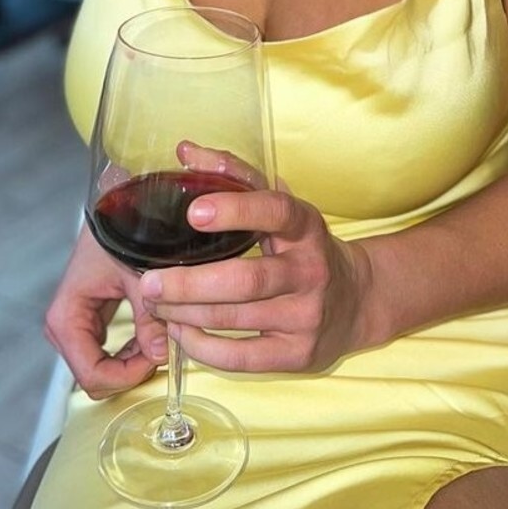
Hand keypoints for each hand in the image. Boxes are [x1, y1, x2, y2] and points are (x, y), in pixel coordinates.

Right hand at [44, 223, 168, 399]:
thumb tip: (160, 353)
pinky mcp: (92, 320)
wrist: (116, 206)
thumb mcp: (139, 274)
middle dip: (131, 371)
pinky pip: (111, 352)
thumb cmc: (121, 232)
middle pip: (96, 377)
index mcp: (66, 318)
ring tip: (160, 337)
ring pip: (105, 368)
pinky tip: (153, 334)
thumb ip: (150, 315)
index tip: (155, 361)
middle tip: (162, 349)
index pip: (91, 375)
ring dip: (134, 362)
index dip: (126, 377)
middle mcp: (65, 326)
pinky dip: (133, 350)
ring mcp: (77, 325)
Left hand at [137, 178, 373, 374]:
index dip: (236, 210)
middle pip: (247, 279)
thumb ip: (235, 176)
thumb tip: (185, 150)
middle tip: (149, 281)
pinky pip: (241, 358)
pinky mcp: (297, 354)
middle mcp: (310, 270)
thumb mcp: (281, 208)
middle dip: (191, 282)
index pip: (276, 211)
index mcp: (306, 226)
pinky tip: (180, 332)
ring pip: (236, 318)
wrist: (357, 300)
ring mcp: (306, 316)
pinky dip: (202, 347)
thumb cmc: (304, 247)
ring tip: (155, 302)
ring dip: (186, 313)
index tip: (194, 211)